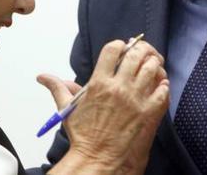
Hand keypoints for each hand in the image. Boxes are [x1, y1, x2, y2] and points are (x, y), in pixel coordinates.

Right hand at [38, 40, 169, 173]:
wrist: (98, 160)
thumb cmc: (84, 136)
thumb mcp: (68, 109)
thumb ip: (58, 88)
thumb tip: (43, 77)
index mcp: (99, 83)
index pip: (114, 48)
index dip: (121, 45)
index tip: (123, 49)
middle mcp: (119, 88)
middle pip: (137, 54)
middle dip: (141, 50)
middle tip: (142, 54)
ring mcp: (136, 99)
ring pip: (152, 68)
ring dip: (154, 64)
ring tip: (151, 67)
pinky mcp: (149, 112)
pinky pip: (163, 90)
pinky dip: (163, 84)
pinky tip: (159, 85)